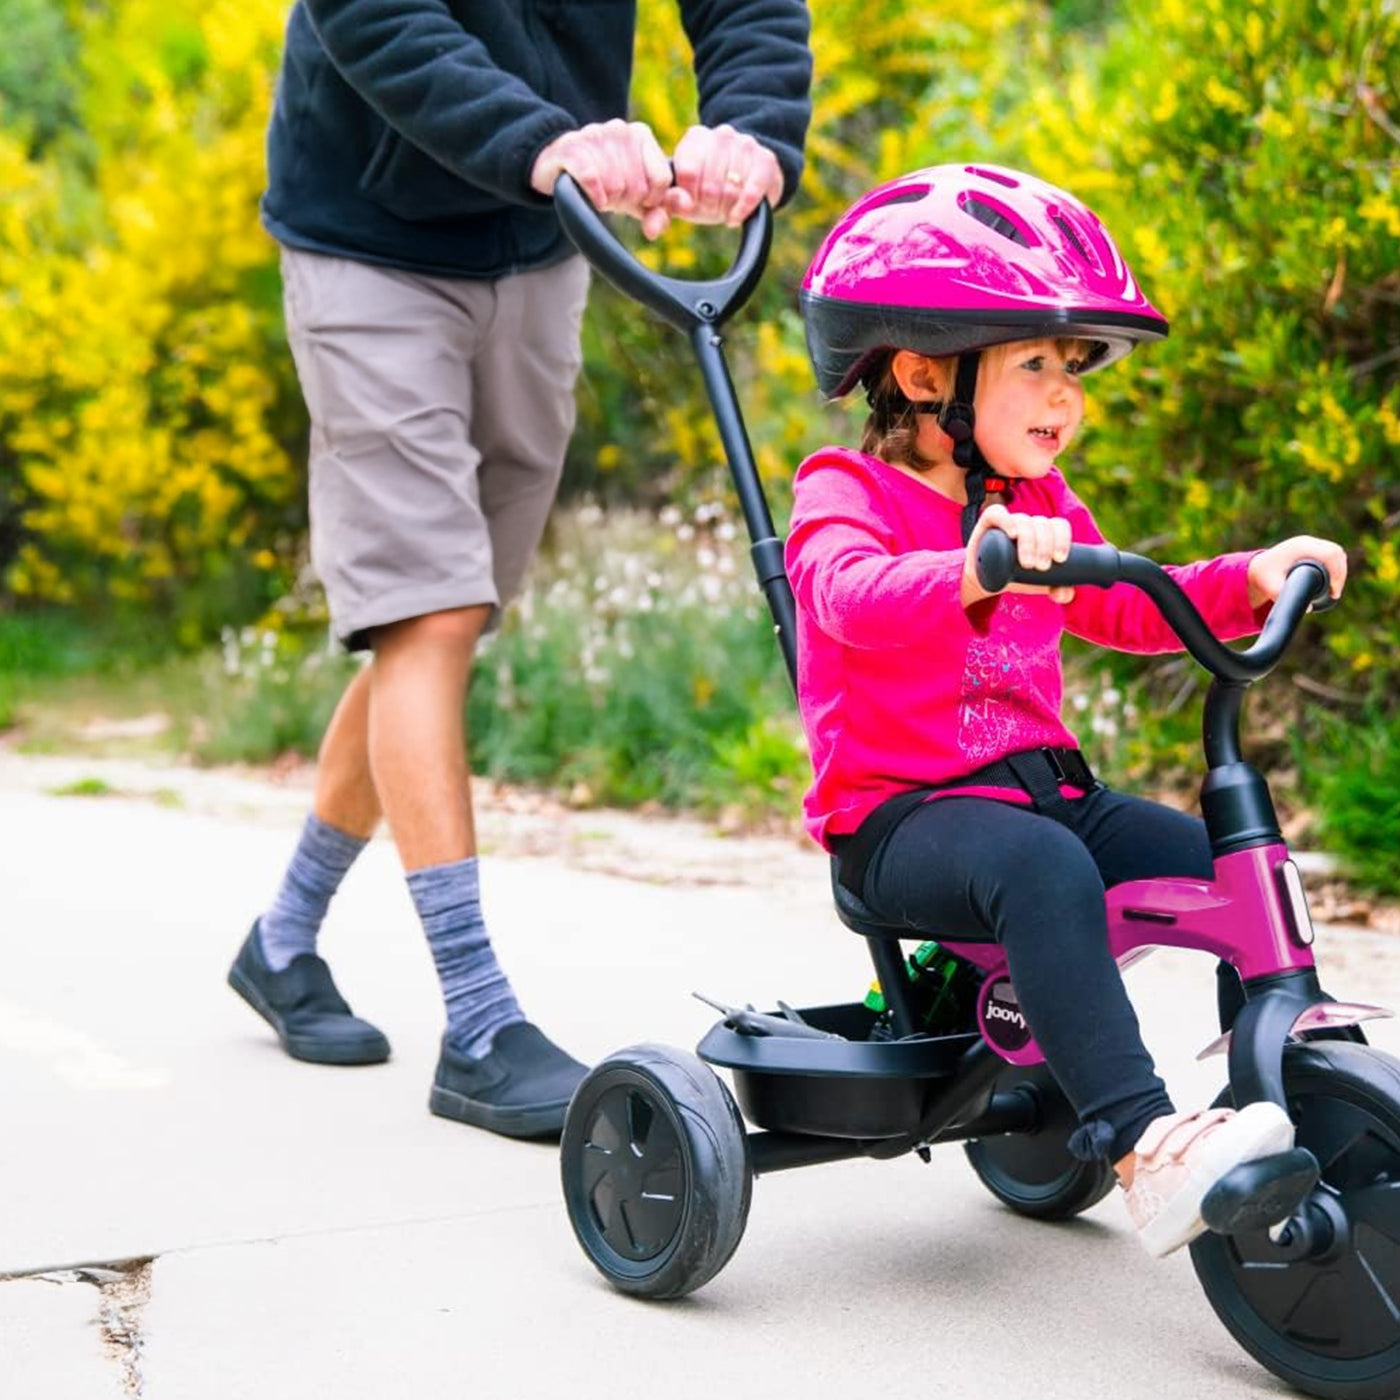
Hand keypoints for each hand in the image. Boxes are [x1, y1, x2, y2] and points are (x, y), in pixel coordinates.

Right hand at [531, 119, 673, 238]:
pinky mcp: (571, 147)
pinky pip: (591, 178)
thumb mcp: (635, 197)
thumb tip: (655, 231)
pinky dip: (594, 195)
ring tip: (600, 192)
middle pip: (638, 186)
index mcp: (641, 134)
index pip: (662, 179)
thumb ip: (656, 212)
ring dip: (607, 200)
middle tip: (612, 195)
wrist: (558, 166)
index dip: (651, 199)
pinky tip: (593, 198)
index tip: (638, 199)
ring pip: (615, 186)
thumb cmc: (604, 182)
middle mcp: (620, 128)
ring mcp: (595, 134)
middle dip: (626, 201)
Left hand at [665, 123, 783, 228]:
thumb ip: (672, 201)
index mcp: (696, 138)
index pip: (688, 172)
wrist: (747, 183)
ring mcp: (745, 143)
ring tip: (725, 208)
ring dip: (726, 207)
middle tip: (711, 208)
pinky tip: (736, 216)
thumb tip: (682, 202)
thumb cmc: (708, 191)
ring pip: (731, 188)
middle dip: (708, 204)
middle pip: (709, 183)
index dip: (690, 196)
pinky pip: (752, 191)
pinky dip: (742, 210)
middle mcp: (721, 134)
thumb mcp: (685, 197)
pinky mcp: (766, 159)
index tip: (693, 202)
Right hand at [962, 505, 1075, 607]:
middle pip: (1043, 525)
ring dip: (1028, 542)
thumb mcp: (1038, 584)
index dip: (1062, 540)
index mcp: (1045, 533)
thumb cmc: (1015, 576)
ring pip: (1024, 522)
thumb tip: (1065, 593)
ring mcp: (1009, 521)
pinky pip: (997, 513)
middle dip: (1045, 546)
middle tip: (1042, 568)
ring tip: (1027, 564)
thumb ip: (1057, 588)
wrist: (986, 580)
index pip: (1059, 526)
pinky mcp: (989, 522)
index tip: (1060, 559)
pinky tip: (1012, 534)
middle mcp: (1029, 524)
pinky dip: (1007, 522)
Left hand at [1246, 536, 1347, 608]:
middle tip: (1336, 593)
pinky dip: (1336, 564)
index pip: (1329, 555)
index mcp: (1299, 547)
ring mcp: (1309, 542)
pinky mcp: (1310, 546)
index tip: (1335, 591)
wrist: (1256, 567)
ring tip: (1336, 588)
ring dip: (1340, 569)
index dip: (1338, 572)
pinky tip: (1335, 578)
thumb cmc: (1263, 577)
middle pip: (1336, 552)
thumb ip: (1286, 597)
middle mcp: (1306, 541)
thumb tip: (1310, 608)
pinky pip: (1330, 552)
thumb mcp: (1271, 588)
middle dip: (1340, 573)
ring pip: (1335, 552)